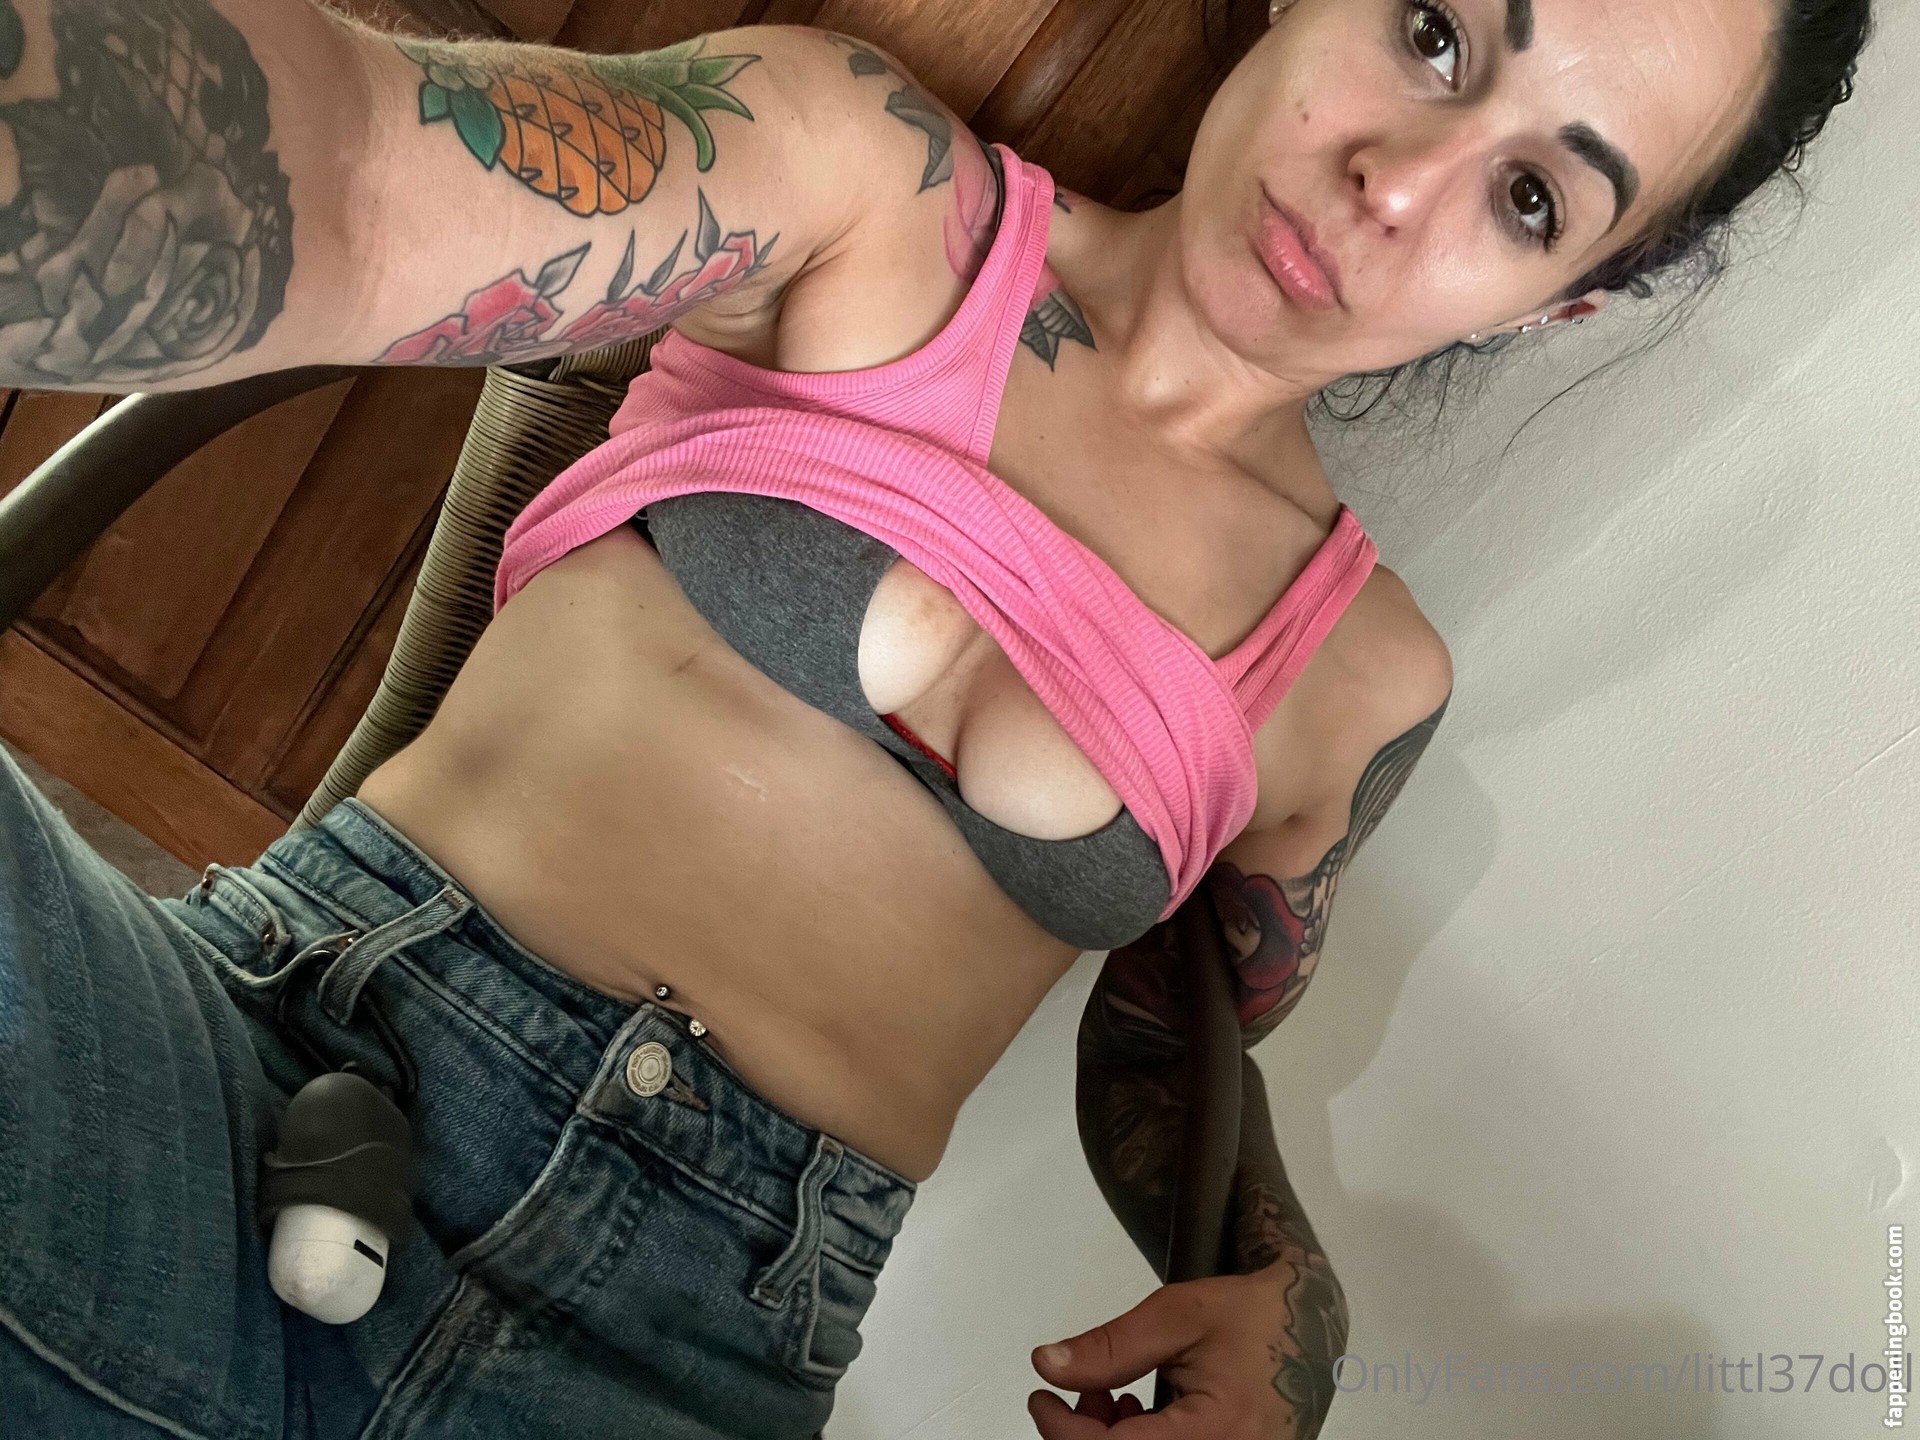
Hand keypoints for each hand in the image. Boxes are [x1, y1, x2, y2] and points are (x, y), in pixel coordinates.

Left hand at [1027, 1265, 1341, 1438]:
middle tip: (1079, 1390)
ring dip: (1110, 1438)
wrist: (1312, 1327)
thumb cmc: (1254, 1316)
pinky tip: (1138, 1411)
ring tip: (1112, 1394)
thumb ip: (1112, 1347)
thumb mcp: (1178, 1315)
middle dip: (1084, 1434)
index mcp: (1216, 1433)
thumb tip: (1050, 1365)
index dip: (1064, 1430)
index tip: (1041, 1397)